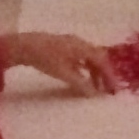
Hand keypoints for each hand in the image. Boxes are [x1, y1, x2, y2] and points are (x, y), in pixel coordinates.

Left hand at [0, 32, 115, 95]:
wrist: (25, 46)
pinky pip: (81, 58)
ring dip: (95, 72)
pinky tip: (83, 78)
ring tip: (95, 88)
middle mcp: (81, 43)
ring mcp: (72, 44)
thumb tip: (94, 94)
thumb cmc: (46, 58)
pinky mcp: (64, 47)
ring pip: (89, 58)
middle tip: (107, 90)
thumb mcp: (64, 73)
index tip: (113, 89)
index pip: (102, 62)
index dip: (110, 76)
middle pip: (98, 58)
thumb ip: (81, 84)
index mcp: (83, 47)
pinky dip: (86, 68)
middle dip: (104, 74)